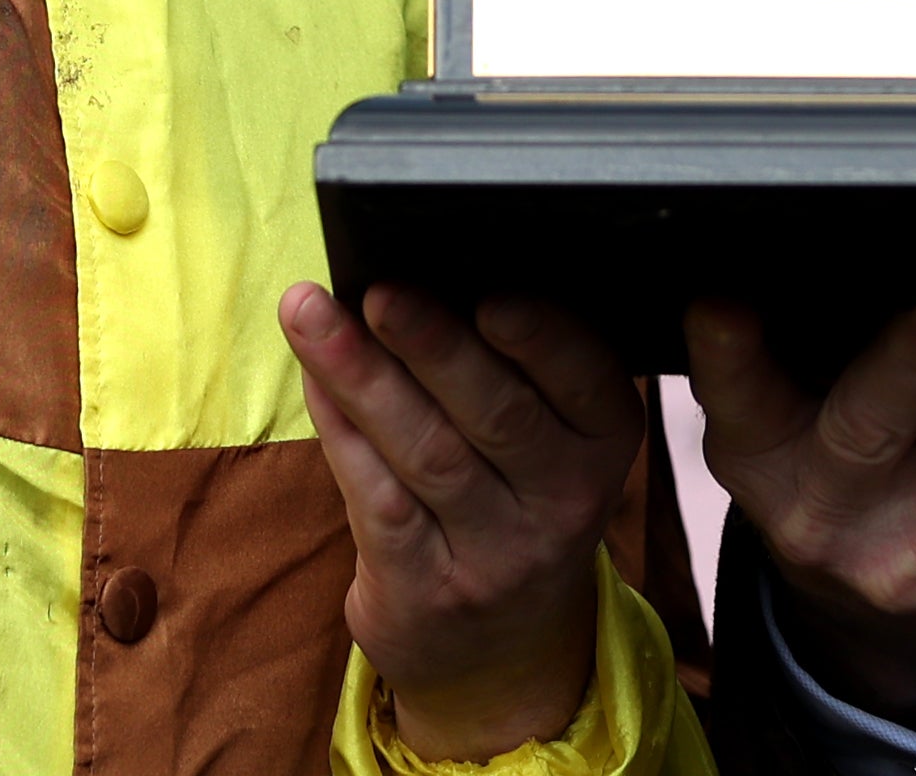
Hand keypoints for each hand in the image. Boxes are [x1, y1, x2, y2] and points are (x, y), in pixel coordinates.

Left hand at [281, 283, 640, 760]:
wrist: (498, 650)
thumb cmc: (510, 498)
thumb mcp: (549, 439)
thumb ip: (512, 364)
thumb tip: (422, 265)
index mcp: (604, 441)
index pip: (585, 380)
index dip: (540, 337)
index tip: (491, 293)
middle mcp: (565, 502)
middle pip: (498, 413)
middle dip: (433, 345)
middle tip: (379, 291)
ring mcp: (498, 556)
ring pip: (429, 454)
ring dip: (363, 377)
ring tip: (311, 316)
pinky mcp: (429, 592)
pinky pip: (379, 503)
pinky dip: (342, 436)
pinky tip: (315, 384)